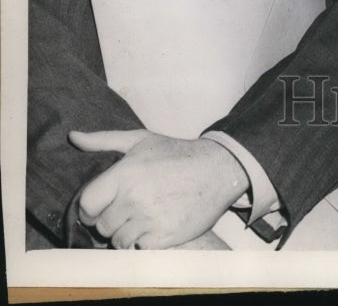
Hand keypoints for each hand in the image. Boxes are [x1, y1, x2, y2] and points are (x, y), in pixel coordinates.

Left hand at [69, 128, 248, 248]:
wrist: (217, 169)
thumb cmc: (176, 153)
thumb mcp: (140, 139)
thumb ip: (103, 140)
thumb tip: (73, 137)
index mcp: (124, 173)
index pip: (86, 204)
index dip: (90, 208)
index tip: (100, 207)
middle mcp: (134, 198)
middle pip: (102, 225)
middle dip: (111, 219)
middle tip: (129, 208)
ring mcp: (149, 219)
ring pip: (118, 240)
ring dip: (126, 232)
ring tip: (143, 215)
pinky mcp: (163, 237)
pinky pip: (138, 248)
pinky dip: (144, 240)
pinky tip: (156, 224)